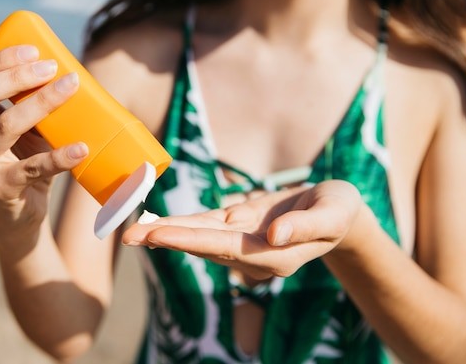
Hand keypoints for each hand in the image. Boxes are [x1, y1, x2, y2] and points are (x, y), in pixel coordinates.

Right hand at [0, 45, 87, 238]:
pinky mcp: (0, 188)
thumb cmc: (26, 159)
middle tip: (52, 68)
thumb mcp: (26, 126)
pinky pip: (32, 168)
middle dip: (16, 76)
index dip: (1, 59)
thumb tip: (69, 68)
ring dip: (41, 103)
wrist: (21, 211)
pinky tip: (81, 148)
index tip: (35, 50)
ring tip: (70, 87)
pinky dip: (59, 157)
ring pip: (6, 126)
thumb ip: (33, 100)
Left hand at [123, 180, 364, 279]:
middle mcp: (251, 252)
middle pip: (202, 245)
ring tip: (131, 230)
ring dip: (165, 232)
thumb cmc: (338, 211)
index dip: (190, 240)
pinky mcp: (238, 225)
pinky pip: (204, 223)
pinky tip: (156, 223)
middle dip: (165, 239)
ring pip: (197, 235)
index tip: (159, 235)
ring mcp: (242, 240)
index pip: (224, 248)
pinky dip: (180, 222)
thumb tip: (275, 235)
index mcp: (273, 254)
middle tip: (127, 236)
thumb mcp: (332, 214)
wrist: (336, 211)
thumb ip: (305, 227)